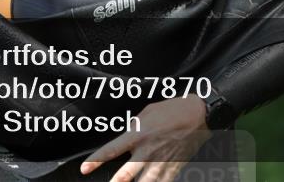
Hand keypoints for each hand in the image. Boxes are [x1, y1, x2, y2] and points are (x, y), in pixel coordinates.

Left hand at [80, 96, 212, 180]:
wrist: (198, 114)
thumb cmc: (172, 109)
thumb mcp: (148, 112)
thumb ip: (135, 125)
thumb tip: (128, 133)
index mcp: (138, 134)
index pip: (112, 150)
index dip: (96, 160)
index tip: (85, 169)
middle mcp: (147, 150)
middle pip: (126, 173)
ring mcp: (161, 160)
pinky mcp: (174, 166)